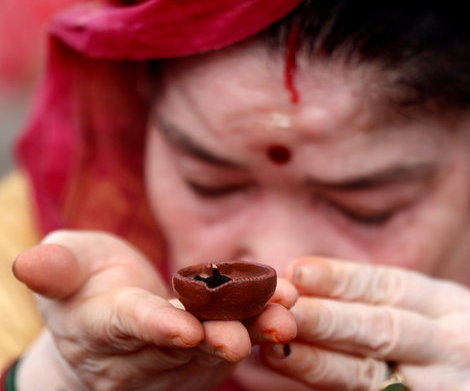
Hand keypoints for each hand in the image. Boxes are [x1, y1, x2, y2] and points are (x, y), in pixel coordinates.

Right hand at [13, 230, 296, 390]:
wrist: (103, 322)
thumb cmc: (84, 283)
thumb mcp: (67, 266)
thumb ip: (57, 266)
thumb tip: (28, 261)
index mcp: (102, 326)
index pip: (130, 327)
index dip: (155, 328)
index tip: (184, 329)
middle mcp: (139, 354)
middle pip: (181, 345)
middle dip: (216, 335)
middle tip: (245, 334)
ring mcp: (173, 362)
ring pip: (214, 348)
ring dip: (250, 330)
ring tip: (283, 316)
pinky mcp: (201, 360)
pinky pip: (233, 344)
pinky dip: (260, 326)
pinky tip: (287, 308)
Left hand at [261, 257, 469, 389]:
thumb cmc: (457, 370)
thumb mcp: (437, 328)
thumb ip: (385, 312)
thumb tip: (305, 290)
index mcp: (459, 308)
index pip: (391, 285)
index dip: (341, 278)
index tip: (296, 270)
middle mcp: (466, 345)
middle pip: (383, 326)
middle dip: (325, 317)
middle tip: (278, 308)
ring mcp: (460, 389)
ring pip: (376, 374)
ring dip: (321, 361)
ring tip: (277, 349)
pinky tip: (305, 382)